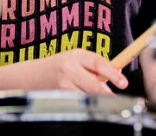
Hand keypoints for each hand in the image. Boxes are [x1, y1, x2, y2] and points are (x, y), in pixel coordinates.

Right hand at [0, 49, 128, 94]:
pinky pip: (77, 102)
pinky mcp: (58, 96)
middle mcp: (69, 68)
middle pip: (94, 84)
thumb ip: (95, 65)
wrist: (32, 76)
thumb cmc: (59, 66)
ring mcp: (63, 84)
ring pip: (87, 96)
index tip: (123, 82)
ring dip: (95, 98)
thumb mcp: (76, 59)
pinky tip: (81, 98)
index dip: (113, 74)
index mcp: (77, 55)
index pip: (99, 63)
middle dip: (107, 92)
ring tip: (96, 97)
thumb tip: (118, 73)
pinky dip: (84, 102)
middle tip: (115, 97)